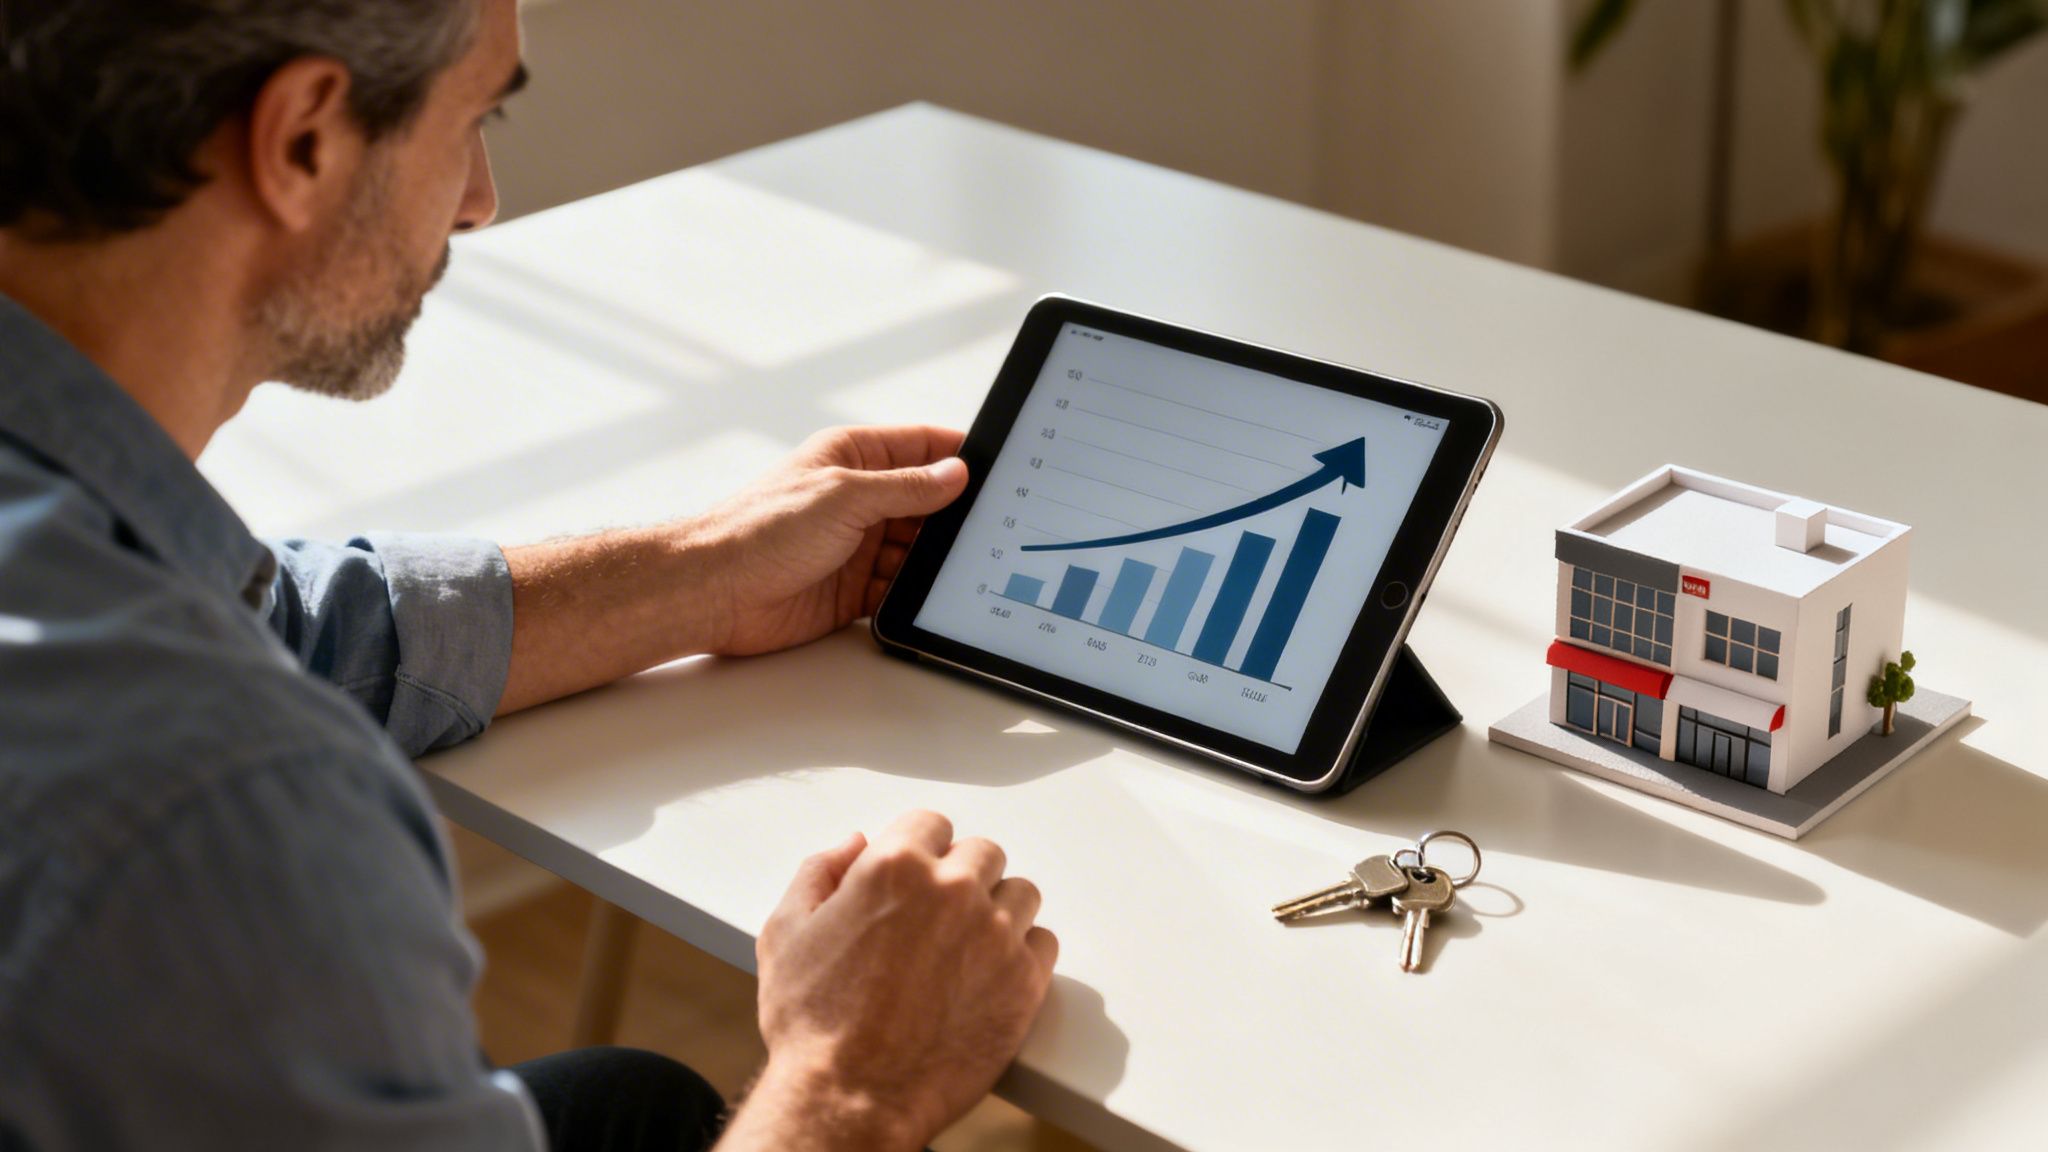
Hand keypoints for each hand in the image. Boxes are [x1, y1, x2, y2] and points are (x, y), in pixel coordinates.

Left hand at [700, 425, 966, 656]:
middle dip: (954, 514)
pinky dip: (913, 593)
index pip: (920, 446)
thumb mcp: (844, 496)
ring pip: (915, 549)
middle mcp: (856, 499)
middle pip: (925, 502)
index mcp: (852, 457)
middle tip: (990, 525)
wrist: (715, 592)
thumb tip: (954, 474)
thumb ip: (905, 488)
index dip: (958, 453)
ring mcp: (855, 544)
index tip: (998, 464)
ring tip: (962, 564)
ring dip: (934, 559)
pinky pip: (897, 588)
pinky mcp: (851, 588)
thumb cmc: (759, 530)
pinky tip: (929, 595)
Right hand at [744, 811, 1057, 1149]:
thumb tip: (853, 845)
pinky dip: (1021, 953)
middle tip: (938, 919)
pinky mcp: (1024, 981)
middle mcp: (953, 889)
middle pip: (982, 853)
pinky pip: (1043, 942)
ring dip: (997, 910)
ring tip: (967, 948)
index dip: (920, 850)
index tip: (916, 878)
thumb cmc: (813, 1024)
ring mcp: (996, 934)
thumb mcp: (786, 932)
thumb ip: (818, 873)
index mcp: (895, 865)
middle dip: (960, 877)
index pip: (932, 824)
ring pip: (1019, 893)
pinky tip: (989, 976)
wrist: (850, 1098)